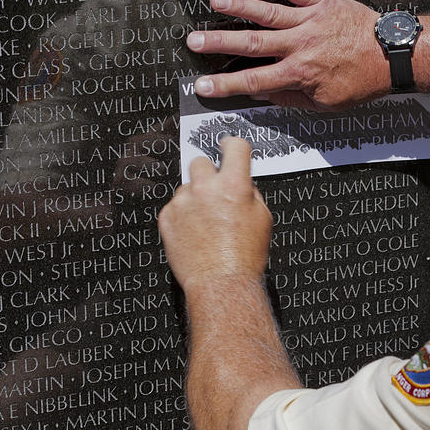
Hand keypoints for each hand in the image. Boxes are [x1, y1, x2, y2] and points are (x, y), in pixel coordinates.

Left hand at [158, 138, 271, 295]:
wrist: (221, 283)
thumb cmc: (245, 256)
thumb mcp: (262, 218)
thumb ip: (250, 193)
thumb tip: (241, 183)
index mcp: (235, 184)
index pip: (234, 146)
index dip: (231, 145)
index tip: (226, 146)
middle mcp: (207, 188)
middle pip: (201, 162)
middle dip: (209, 174)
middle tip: (215, 193)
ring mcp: (184, 202)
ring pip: (186, 186)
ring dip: (194, 197)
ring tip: (205, 222)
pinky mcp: (167, 217)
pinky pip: (174, 206)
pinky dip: (182, 216)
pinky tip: (194, 233)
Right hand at [187, 0, 388, 109]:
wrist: (391, 54)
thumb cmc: (361, 80)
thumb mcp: (327, 102)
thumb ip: (292, 98)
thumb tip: (262, 94)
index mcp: (300, 73)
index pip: (255, 81)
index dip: (225, 85)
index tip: (202, 85)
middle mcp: (300, 46)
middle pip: (253, 45)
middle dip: (220, 44)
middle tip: (193, 40)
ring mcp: (310, 21)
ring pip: (269, 13)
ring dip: (240, 7)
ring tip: (215, 0)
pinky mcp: (322, 1)